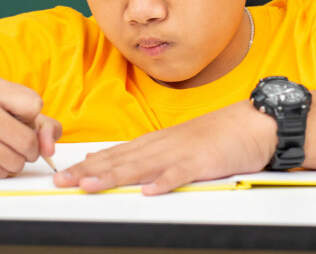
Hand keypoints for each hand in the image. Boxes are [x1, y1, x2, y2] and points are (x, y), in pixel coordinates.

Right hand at [0, 74, 61, 177]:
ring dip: (16, 162)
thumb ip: (41, 123)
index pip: (34, 104)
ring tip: (3, 152)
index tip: (18, 117)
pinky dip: (0, 171)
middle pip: (27, 139)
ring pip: (15, 161)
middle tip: (20, 145)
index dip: (32, 117)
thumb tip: (49, 148)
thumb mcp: (8, 106)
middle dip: (30, 148)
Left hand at [54, 100, 276, 194]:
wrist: (253, 123)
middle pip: (121, 159)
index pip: (115, 154)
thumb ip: (147, 153)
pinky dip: (166, 181)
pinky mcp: (204, 161)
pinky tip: (150, 191)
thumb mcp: (177, 141)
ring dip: (115, 176)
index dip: (88, 165)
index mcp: (157, 141)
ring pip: (143, 165)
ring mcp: (183, 152)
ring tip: (90, 186)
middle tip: (62, 182)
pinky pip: (182, 173)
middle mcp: (164, 144)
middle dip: (89, 171)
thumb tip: (111, 161)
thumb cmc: (218, 135)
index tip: (62, 175)